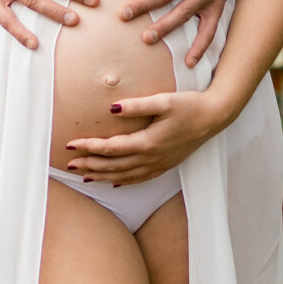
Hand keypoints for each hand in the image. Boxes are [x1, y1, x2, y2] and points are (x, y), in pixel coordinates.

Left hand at [64, 89, 233, 182]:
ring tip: (84, 176)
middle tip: (68, 165)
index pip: (110, 148)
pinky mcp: (165, 165)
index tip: (70, 144)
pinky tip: (115, 182)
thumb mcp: (163, 101)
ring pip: (124, 176)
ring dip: (102, 176)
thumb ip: (136, 105)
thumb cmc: (189, 106)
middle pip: (113, 166)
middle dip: (89, 166)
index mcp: (148, 142)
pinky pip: (140, 179)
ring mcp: (159, 164)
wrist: (214, 118)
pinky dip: (123, 181)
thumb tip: (112, 108)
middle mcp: (151, 158)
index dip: (88, 147)